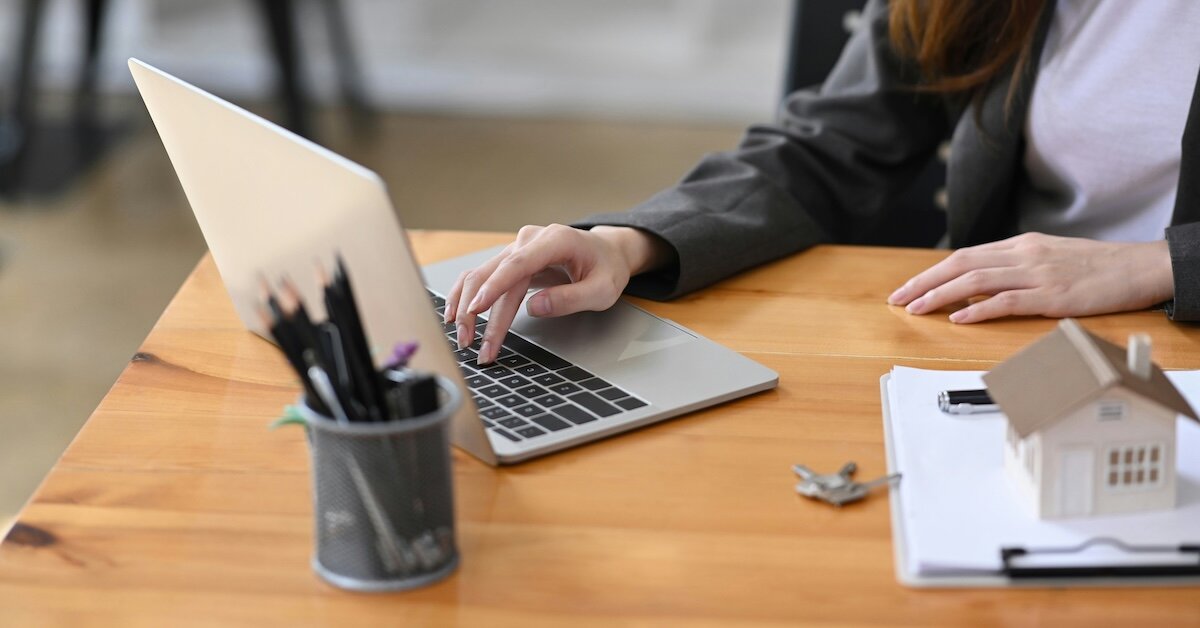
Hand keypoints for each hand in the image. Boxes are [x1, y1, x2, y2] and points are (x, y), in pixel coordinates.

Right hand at [445, 224, 670, 363]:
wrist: (606, 252)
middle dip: (479, 312)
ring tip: (464, 337)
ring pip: (481, 275)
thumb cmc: (606, 269)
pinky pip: (482, 275)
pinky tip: (455, 313)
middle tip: (473, 344)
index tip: (477, 308)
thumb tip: (535, 307)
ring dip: (466, 305)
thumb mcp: (603, 290)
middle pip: (495, 275)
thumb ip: (571, 298)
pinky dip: (465, 294)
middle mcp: (530, 240)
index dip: (495, 286)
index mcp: (555, 241)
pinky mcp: (510, 259)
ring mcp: (517, 248)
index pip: (518, 264)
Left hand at [887, 233, 1173, 322]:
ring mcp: (1037, 274)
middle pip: (960, 264)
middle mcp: (1023, 255)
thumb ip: (1014, 267)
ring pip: (975, 280)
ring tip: (916, 310)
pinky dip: (978, 309)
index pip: (964, 256)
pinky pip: (1007, 301)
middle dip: (923, 283)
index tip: (906, 289)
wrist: (1138, 266)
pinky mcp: (1052, 296)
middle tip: (896, 300)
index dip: (930, 273)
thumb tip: (978, 282)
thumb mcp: (1048, 257)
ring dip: (940, 296)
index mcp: (1020, 245)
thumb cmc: (1094, 267)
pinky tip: (958, 318)